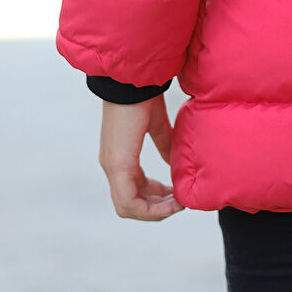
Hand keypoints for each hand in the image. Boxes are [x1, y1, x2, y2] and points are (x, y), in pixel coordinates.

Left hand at [98, 92, 184, 219]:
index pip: (133, 190)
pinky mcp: (118, 166)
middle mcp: (112, 166)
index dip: (155, 197)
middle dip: (157, 208)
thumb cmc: (142, 96)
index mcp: (120, 157)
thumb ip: (164, 144)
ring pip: (128, 207)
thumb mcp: (156, 124)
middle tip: (180, 201)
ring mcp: (113, 167)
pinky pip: (129, 202)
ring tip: (178, 203)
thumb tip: (173, 163)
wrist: (132, 80)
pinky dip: (150, 208)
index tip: (176, 191)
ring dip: (155, 211)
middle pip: (130, 204)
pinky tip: (171, 200)